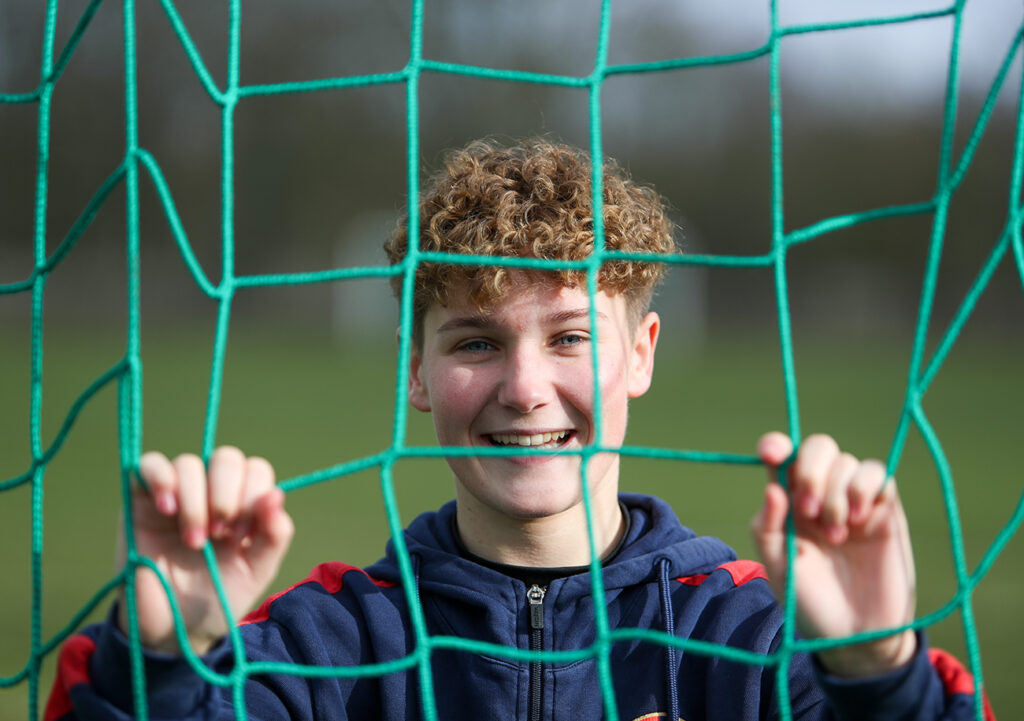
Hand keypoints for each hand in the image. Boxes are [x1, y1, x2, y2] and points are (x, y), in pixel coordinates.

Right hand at [115, 447, 293, 654]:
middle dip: (226, 494)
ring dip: (195, 501)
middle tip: (219, 534)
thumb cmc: (219, 596)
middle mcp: (211, 493)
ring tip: (193, 541)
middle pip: (226, 459)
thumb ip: (274, 535)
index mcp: (243, 504)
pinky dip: (160, 479)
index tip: (243, 536)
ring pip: (189, 464)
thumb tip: (277, 495)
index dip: (253, 494)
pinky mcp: (141, 501)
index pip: (255, 470)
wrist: (174, 630)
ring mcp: (176, 494)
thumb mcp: (256, 570)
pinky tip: (166, 509)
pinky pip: (149, 465)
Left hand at [750, 433, 916, 676]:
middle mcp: (821, 494)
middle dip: (810, 470)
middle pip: (819, 447)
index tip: (771, 453)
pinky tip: (857, 520)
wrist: (854, 635)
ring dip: (836, 492)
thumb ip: (767, 526)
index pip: (783, 457)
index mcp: (789, 502)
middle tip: (808, 510)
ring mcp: (854, 501)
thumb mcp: (777, 566)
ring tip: (835, 536)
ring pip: (847, 461)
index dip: (776, 446)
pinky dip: (864, 487)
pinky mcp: (885, 511)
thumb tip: (772, 487)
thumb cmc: (809, 600)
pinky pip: (879, 475)